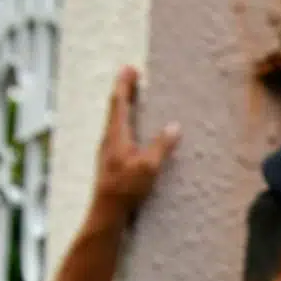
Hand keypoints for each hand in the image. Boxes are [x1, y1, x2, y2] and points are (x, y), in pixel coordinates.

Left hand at [91, 66, 179, 218]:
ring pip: (115, 121)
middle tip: (133, 78)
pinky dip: (126, 123)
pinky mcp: (111, 161)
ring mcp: (108, 150)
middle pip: (115, 108)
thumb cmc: (126, 188)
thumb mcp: (148, 166)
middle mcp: (109, 139)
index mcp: (116, 134)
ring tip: (134, 99)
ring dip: (124, 107)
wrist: (106, 212)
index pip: (119, 102)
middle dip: (124, 91)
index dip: (125, 84)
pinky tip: (133, 131)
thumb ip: (161, 145)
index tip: (131, 69)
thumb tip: (174, 127)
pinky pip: (118, 133)